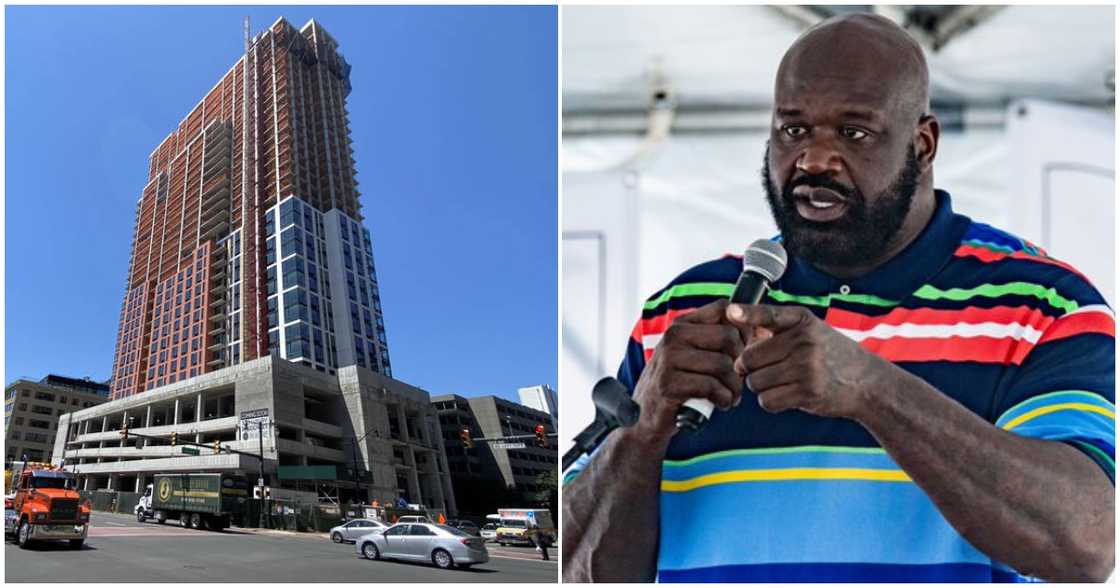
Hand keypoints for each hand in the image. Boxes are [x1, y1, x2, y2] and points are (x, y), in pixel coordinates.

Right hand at [627, 299, 750, 446]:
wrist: (646, 416)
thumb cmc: (679, 385)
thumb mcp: (694, 356)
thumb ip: (718, 341)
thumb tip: (760, 329)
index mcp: (681, 325)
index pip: (723, 309)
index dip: (742, 328)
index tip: (742, 350)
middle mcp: (673, 336)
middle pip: (728, 337)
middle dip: (740, 363)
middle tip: (736, 381)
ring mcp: (668, 359)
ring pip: (722, 365)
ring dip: (734, 387)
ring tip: (730, 396)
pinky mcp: (668, 384)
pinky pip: (711, 386)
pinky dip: (723, 399)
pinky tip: (720, 403)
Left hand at [725, 303, 897, 419]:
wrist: (865, 382)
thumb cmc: (828, 354)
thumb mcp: (809, 331)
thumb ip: (776, 330)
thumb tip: (736, 334)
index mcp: (801, 320)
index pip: (769, 314)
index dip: (748, 314)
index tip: (730, 313)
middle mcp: (804, 341)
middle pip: (749, 358)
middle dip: (749, 368)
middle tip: (764, 369)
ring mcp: (806, 367)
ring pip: (755, 382)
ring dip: (761, 386)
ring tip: (781, 381)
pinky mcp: (807, 392)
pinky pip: (767, 401)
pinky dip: (770, 401)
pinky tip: (786, 394)